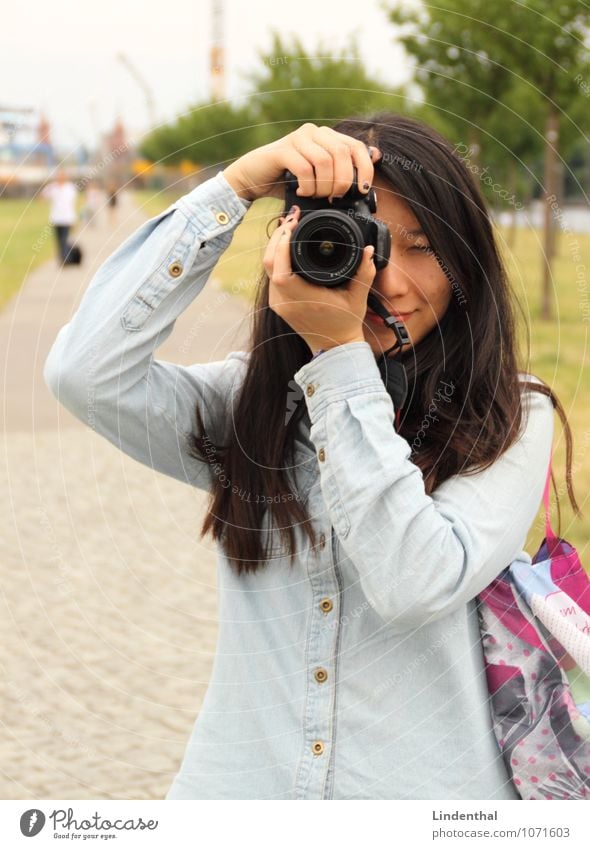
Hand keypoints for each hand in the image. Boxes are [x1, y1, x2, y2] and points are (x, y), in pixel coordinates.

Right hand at [223, 122, 381, 201]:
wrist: (253, 179)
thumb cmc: (287, 181)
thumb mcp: (318, 179)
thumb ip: (340, 173)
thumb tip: (372, 169)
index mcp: (327, 137)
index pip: (356, 147)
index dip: (365, 168)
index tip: (363, 190)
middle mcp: (314, 132)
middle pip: (342, 153)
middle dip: (343, 182)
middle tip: (334, 198)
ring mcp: (297, 139)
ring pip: (324, 161)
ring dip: (324, 186)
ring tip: (316, 196)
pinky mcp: (282, 150)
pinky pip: (304, 168)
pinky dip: (308, 186)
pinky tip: (302, 192)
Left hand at [262, 206, 376, 352]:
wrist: (334, 347)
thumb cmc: (345, 323)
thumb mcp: (358, 297)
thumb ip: (365, 272)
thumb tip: (368, 250)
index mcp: (303, 299)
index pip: (280, 269)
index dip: (281, 244)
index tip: (293, 226)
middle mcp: (285, 302)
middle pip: (268, 263)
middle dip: (277, 237)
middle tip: (291, 220)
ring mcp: (278, 304)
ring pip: (267, 268)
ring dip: (275, 246)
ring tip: (289, 229)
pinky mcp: (277, 303)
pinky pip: (271, 276)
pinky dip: (276, 258)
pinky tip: (286, 247)